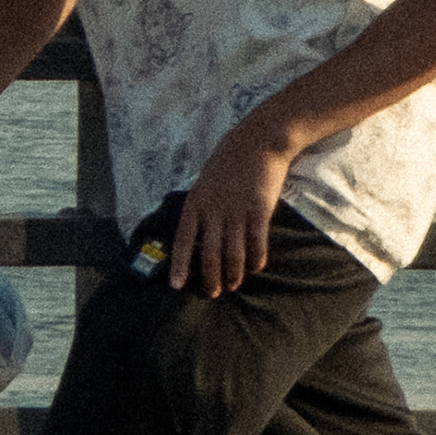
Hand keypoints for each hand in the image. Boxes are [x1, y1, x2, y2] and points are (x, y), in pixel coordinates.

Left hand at [169, 117, 294, 296]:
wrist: (258, 141)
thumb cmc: (229, 160)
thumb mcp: (205, 181)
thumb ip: (202, 205)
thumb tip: (198, 231)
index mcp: (196, 202)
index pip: (183, 240)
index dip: (180, 264)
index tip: (176, 285)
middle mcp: (214, 210)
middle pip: (209, 253)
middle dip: (210, 277)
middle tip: (214, 293)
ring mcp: (236, 210)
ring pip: (233, 253)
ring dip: (234, 273)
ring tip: (234, 285)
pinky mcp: (259, 210)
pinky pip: (256, 242)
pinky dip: (256, 258)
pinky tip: (257, 266)